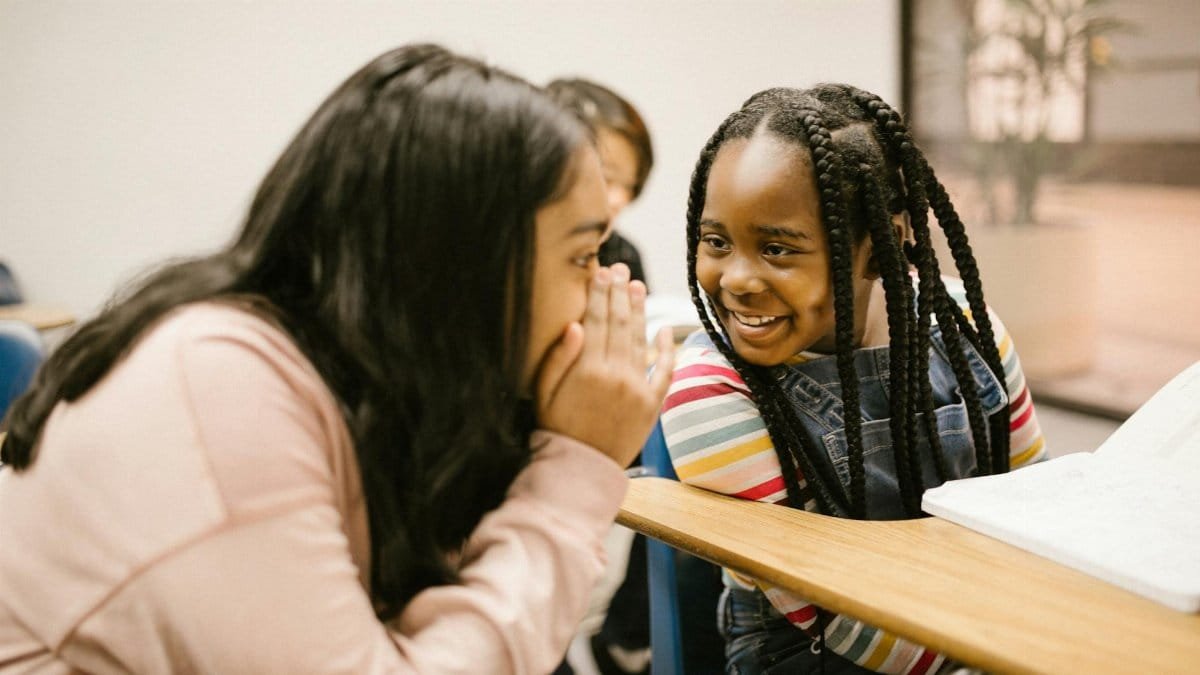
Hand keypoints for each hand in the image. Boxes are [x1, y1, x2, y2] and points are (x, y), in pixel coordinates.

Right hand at [536, 264, 674, 467]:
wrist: (580, 470)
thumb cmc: (554, 430)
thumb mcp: (542, 394)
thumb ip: (558, 358)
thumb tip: (576, 324)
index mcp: (587, 370)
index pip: (597, 321)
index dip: (600, 294)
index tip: (602, 272)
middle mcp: (616, 375)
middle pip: (620, 324)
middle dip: (620, 294)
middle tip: (621, 270)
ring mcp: (638, 390)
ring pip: (641, 340)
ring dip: (640, 311)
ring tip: (637, 287)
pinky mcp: (652, 405)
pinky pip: (665, 371)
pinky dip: (665, 348)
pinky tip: (664, 328)